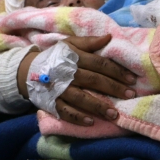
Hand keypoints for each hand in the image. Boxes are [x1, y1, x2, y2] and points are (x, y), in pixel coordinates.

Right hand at [17, 35, 136, 125]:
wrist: (27, 70)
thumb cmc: (56, 57)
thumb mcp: (70, 44)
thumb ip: (90, 42)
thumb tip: (109, 37)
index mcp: (76, 57)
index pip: (100, 64)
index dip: (117, 71)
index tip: (132, 79)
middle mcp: (69, 74)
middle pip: (94, 81)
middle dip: (114, 88)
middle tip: (131, 95)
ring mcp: (59, 89)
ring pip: (81, 98)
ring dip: (98, 106)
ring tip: (114, 114)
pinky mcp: (52, 103)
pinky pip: (65, 112)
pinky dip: (77, 118)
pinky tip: (91, 122)